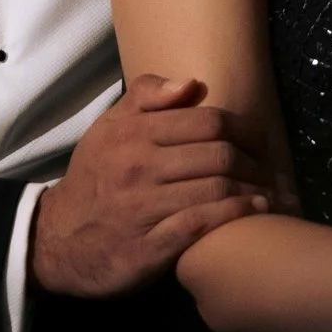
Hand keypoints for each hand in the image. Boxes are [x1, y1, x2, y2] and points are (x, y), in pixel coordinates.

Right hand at [29, 74, 276, 297]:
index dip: (244, 128)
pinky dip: (235, 215)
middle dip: (254, 160)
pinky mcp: (147, 248)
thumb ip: (145, 97)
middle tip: (273, 167)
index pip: (206, 121)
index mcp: (132, 135)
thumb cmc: (95, 178)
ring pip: (215, 189)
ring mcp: (142, 209)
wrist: (58, 239)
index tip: (261, 138)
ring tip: (272, 190)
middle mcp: (137, 168)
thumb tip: (190, 83)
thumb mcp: (108, 128)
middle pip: (217, 154)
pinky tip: (255, 210)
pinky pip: (201, 225)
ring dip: (253, 188)